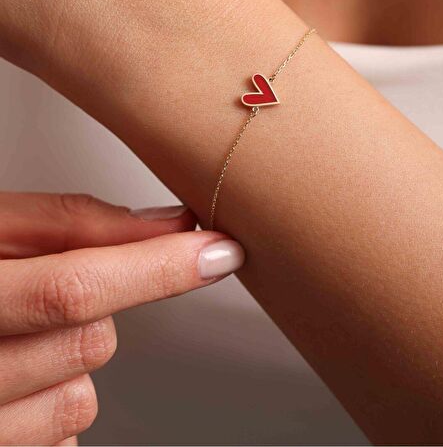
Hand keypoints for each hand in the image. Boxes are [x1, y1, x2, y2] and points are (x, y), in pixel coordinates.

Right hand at [0, 191, 243, 444]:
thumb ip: (71, 223)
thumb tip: (167, 224)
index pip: (74, 286)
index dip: (156, 268)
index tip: (217, 251)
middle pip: (90, 343)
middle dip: (95, 309)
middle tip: (40, 290)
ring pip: (82, 398)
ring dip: (70, 361)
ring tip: (15, 336)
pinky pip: (62, 444)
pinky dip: (53, 406)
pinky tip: (11, 380)